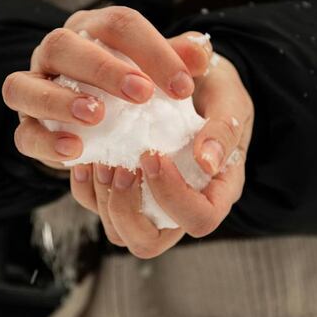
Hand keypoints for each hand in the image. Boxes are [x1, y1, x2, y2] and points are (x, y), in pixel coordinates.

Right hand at [1, 6, 209, 169]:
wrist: (102, 123)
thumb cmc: (135, 91)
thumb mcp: (161, 73)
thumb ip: (179, 61)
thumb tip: (201, 52)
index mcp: (92, 29)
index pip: (118, 24)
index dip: (152, 50)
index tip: (184, 87)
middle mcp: (55, 53)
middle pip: (63, 44)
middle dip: (102, 68)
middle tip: (142, 94)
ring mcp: (33, 88)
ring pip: (23, 85)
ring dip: (59, 100)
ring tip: (96, 116)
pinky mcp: (27, 128)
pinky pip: (23, 135)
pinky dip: (46, 143)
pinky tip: (75, 151)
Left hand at [69, 51, 253, 258]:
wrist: (188, 74)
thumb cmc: (215, 88)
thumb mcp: (230, 98)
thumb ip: (224, 129)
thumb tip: (207, 162)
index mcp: (216, 191)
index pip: (200, 220)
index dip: (173, 197)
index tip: (154, 155)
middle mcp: (181, 206)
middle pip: (149, 241)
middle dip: (128, 208)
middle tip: (121, 167)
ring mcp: (149, 202)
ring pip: (119, 232)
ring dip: (104, 199)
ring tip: (102, 160)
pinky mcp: (122, 189)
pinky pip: (96, 205)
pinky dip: (86, 186)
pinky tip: (88, 157)